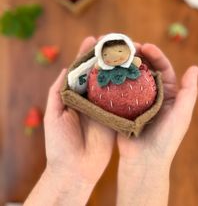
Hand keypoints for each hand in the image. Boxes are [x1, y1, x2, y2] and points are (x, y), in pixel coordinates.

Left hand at [25, 37, 114, 205]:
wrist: (75, 169)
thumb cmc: (59, 143)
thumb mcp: (53, 114)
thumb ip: (58, 90)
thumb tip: (65, 68)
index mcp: (75, 95)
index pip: (81, 69)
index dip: (87, 54)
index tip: (93, 39)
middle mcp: (91, 98)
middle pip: (99, 72)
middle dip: (106, 56)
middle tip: (115, 41)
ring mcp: (104, 106)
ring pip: (112, 82)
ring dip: (118, 67)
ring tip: (125, 51)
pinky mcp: (116, 116)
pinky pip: (121, 99)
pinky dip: (126, 86)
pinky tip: (133, 72)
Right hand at [117, 44, 197, 205]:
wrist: (144, 162)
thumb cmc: (166, 140)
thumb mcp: (181, 115)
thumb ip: (188, 92)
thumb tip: (194, 68)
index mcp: (167, 93)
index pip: (162, 68)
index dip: (155, 55)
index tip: (145, 46)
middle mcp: (152, 93)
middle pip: (145, 68)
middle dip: (137, 55)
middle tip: (127, 45)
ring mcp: (136, 99)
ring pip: (131, 76)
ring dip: (125, 63)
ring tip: (116, 54)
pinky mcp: (122, 106)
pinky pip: (118, 88)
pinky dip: (114, 77)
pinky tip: (107, 69)